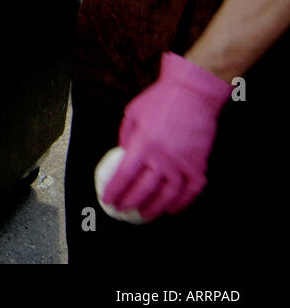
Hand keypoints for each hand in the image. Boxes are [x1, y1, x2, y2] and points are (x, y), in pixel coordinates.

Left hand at [102, 53, 231, 220]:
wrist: (192, 93)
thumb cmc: (159, 99)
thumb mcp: (132, 114)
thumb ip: (125, 138)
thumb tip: (122, 157)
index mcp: (142, 144)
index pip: (124, 176)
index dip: (114, 191)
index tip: (108, 200)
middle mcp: (162, 157)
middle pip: (144, 190)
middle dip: (130, 203)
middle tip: (123, 210)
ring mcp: (183, 163)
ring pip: (168, 196)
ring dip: (155, 208)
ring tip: (145, 215)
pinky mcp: (199, 164)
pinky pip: (192, 190)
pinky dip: (182, 203)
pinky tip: (172, 208)